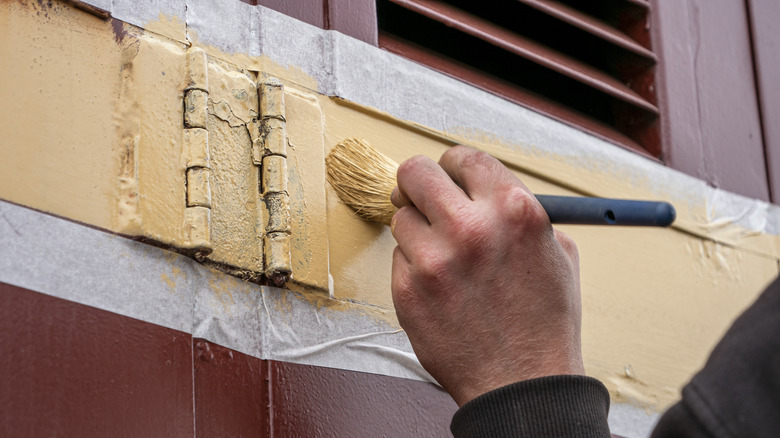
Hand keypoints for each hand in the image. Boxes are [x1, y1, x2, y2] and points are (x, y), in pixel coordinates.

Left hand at [390, 146, 583, 406]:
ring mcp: (434, 260)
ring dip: (417, 231)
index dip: (452, 165)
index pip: (463, 158)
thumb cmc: (543, 324)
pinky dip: (413, 266)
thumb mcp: (557, 254)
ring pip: (400, 217)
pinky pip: (398, 257)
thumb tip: (481, 188)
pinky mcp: (407, 290)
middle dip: (416, 183)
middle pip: (415, 173)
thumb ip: (519, 212)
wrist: (522, 385)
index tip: (447, 174)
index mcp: (514, 210)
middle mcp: (471, 228)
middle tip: (420, 197)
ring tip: (443, 258)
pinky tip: (440, 288)